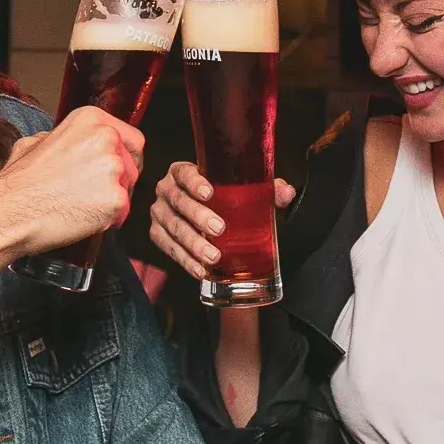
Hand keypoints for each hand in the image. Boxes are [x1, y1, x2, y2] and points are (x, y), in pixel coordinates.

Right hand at [0, 106, 143, 256]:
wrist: (9, 211)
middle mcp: (108, 139)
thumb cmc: (18, 181)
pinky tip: (84, 220)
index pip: (132, 139)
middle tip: (94, 195)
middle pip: (133, 165)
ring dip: (112, 201)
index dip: (126, 158)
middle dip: (120, 182)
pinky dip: (108, 221)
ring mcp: (114, 168)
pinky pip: (123, 213)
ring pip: (128, 189)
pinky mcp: (117, 199)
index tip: (117, 171)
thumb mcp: (36, 142)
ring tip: (82, 208)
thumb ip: (65, 139)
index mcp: (92, 120)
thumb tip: (73, 143)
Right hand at [150, 161, 295, 280]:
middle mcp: (166, 190)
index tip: (210, 193)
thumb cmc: (222, 197)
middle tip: (219, 230)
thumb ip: (265, 189)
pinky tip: (201, 271)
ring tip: (214, 257)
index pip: (184, 172)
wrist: (200, 213)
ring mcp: (159, 213)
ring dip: (193, 244)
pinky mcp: (157, 235)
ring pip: (173, 228)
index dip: (194, 182)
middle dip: (198, 217)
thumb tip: (286, 193)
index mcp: (183, 172)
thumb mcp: (242, 190)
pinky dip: (185, 261)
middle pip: (179, 202)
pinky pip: (168, 249)